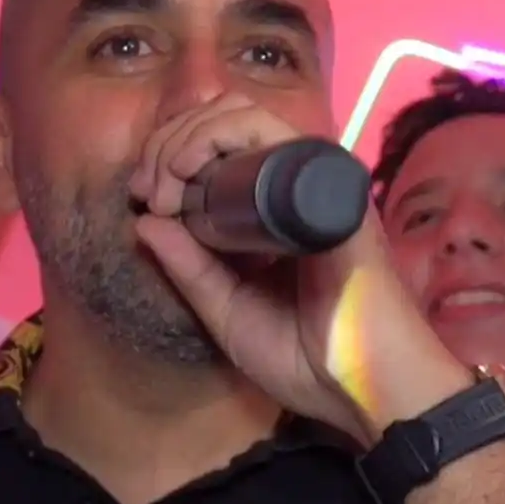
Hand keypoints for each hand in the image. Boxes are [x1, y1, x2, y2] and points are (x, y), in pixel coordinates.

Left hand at [129, 93, 470, 442]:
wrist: (362, 388)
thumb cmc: (306, 359)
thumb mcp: (226, 313)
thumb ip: (188, 271)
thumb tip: (144, 222)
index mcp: (269, 215)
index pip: (218, 150)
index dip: (170, 157)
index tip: (142, 195)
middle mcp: (292, 188)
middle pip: (224, 120)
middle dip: (169, 141)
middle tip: (147, 187)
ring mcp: (313, 183)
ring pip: (243, 116)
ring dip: (188, 135)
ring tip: (165, 180)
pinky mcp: (327, 187)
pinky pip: (273, 136)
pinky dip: (221, 136)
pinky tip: (189, 168)